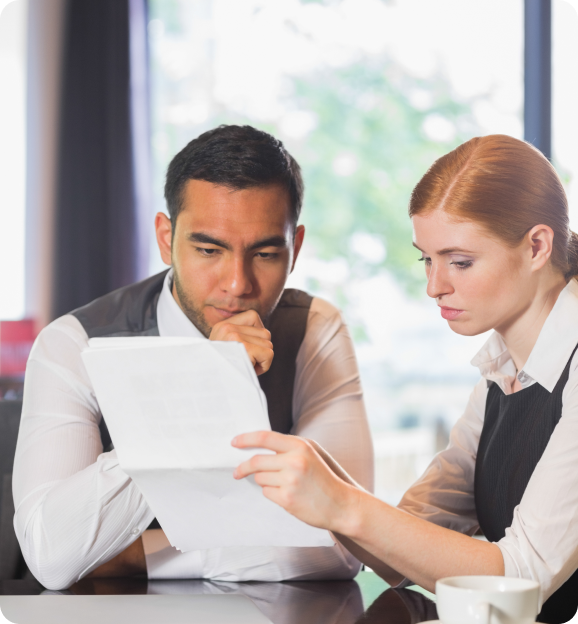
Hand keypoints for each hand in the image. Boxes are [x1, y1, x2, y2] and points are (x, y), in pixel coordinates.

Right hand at [209, 310, 273, 374]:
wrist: (209, 386)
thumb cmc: (222, 372)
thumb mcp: (226, 349)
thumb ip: (240, 337)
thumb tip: (264, 335)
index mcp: (222, 327)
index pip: (253, 316)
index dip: (257, 334)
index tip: (249, 349)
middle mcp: (227, 328)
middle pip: (265, 333)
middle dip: (260, 351)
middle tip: (246, 362)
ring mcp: (235, 336)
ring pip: (268, 344)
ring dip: (262, 359)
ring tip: (246, 366)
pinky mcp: (244, 348)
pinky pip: (269, 354)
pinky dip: (264, 366)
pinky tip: (250, 369)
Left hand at [232, 431, 359, 532]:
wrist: (341, 504)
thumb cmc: (323, 479)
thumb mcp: (309, 454)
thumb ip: (286, 448)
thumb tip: (256, 448)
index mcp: (299, 446)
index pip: (264, 438)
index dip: (246, 439)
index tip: (234, 442)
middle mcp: (294, 461)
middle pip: (256, 461)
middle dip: (243, 467)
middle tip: (237, 472)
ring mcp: (290, 480)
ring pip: (260, 478)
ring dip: (264, 481)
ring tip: (282, 485)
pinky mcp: (287, 498)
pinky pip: (267, 493)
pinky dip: (271, 493)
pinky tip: (287, 495)